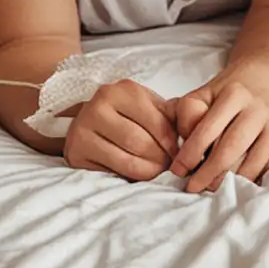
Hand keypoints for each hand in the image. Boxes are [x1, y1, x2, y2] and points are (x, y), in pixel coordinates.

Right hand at [64, 80, 178, 181]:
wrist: (88, 122)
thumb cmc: (127, 115)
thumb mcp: (149, 107)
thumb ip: (170, 115)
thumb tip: (192, 133)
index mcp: (123, 90)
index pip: (157, 122)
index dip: (172, 142)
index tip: (180, 154)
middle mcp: (99, 106)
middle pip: (141, 142)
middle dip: (161, 159)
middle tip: (170, 167)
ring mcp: (83, 129)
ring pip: (127, 159)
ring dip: (148, 171)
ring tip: (157, 172)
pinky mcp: (76, 152)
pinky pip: (111, 171)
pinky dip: (130, 177)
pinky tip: (138, 175)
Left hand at [171, 70, 268, 191]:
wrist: (265, 82)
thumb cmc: (226, 94)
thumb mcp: (202, 94)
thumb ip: (188, 115)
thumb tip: (187, 150)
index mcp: (234, 94)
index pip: (208, 130)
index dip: (190, 154)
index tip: (178, 170)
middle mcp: (258, 110)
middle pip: (231, 149)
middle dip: (208, 173)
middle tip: (193, 186)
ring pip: (250, 165)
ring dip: (227, 182)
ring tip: (210, 188)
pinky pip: (266, 172)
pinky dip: (249, 184)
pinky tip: (235, 188)